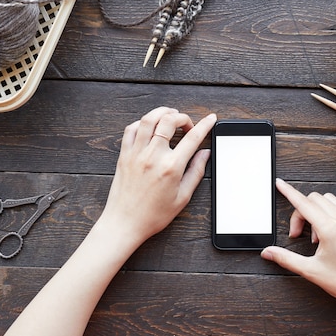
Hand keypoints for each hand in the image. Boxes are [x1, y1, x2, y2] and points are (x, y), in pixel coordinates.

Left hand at [100, 107, 216, 244]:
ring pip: (148, 119)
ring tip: (170, 117)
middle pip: (169, 120)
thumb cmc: (153, 215)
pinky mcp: (124, 155)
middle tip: (187, 125)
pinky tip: (149, 127)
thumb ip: (196, 171)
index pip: (193, 137)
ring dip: (162, 112)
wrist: (124, 223)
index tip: (211, 118)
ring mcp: (136, 153)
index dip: (205, 125)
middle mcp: (153, 156)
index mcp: (171, 167)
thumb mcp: (182, 197)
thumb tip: (205, 153)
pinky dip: (142, 122)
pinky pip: (131, 129)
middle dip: (182, 117)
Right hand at [261, 179, 335, 335]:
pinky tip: (333, 225)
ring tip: (318, 235)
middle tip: (299, 234)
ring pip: (330, 199)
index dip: (288, 192)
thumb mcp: (311, 271)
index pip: (303, 203)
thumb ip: (286, 258)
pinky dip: (335, 209)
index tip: (280, 184)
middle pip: (314, 199)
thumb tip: (268, 252)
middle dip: (301, 212)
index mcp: (329, 229)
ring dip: (318, 211)